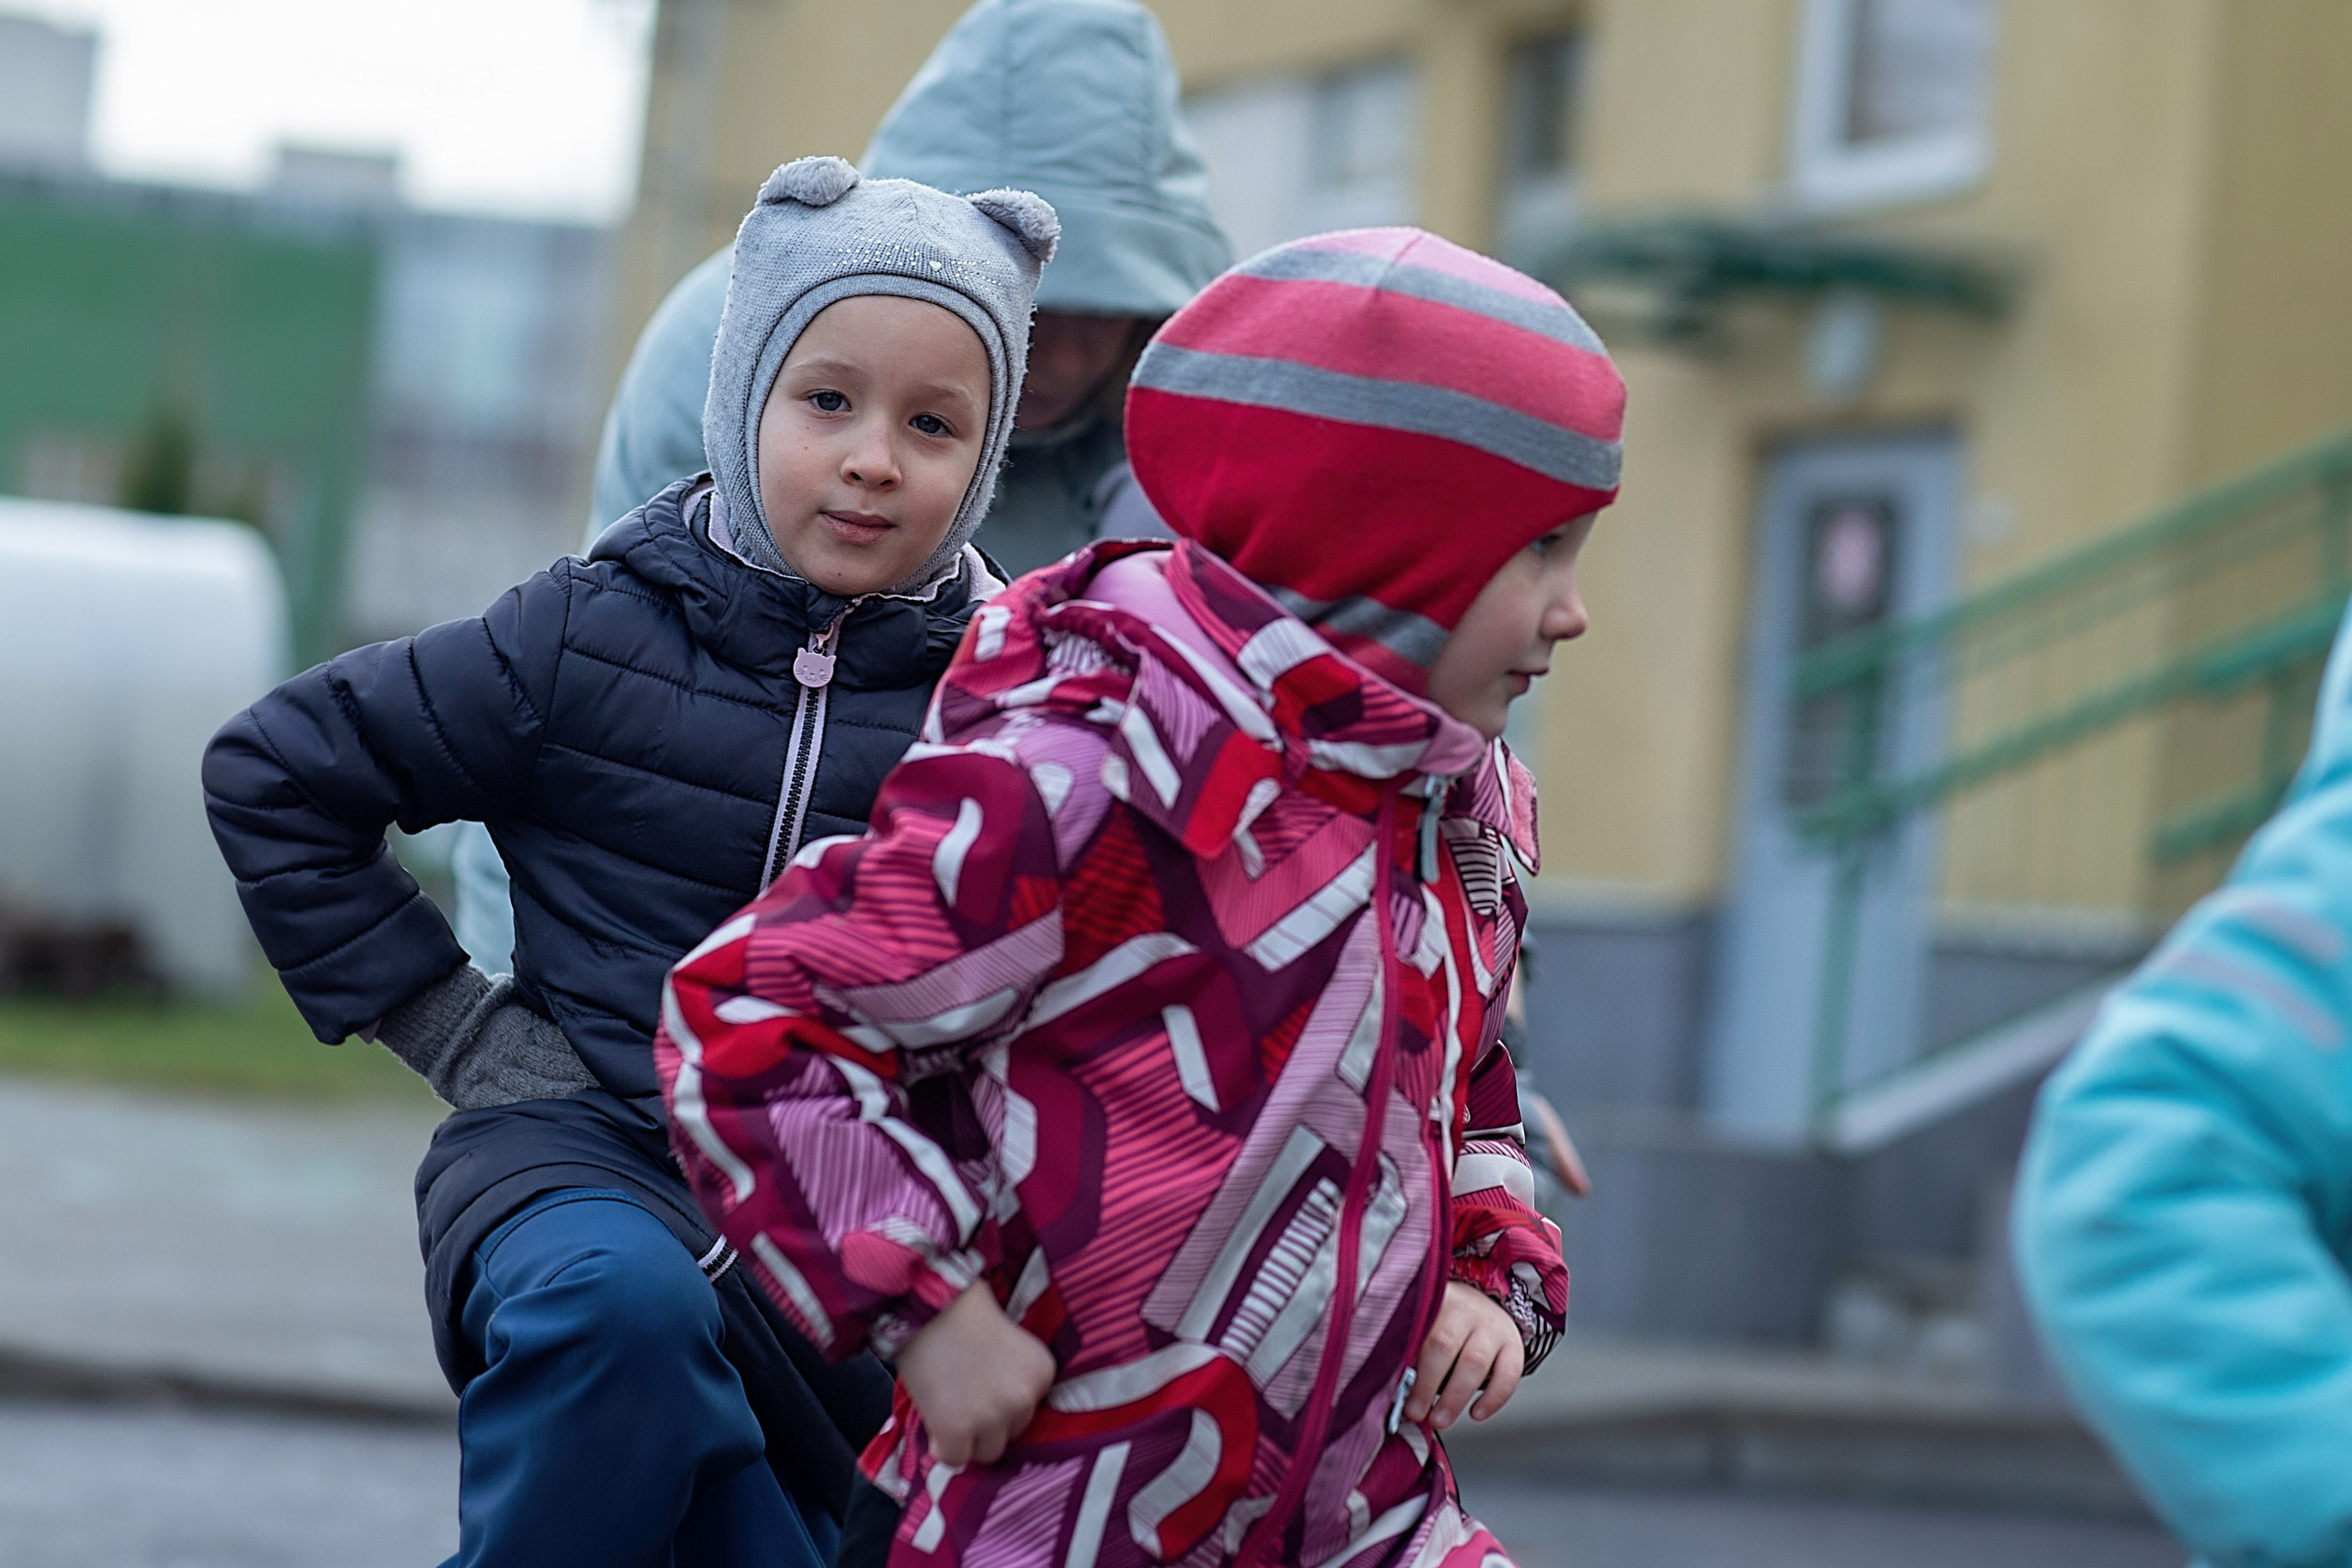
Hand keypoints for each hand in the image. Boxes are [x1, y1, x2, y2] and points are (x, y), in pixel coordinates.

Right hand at [896, 1282, 1055, 1466]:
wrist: (927, 1302)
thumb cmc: (963, 1310)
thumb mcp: (1007, 1340)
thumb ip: (1011, 1376)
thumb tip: (999, 1410)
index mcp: (1042, 1372)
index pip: (1030, 1408)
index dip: (1003, 1400)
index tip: (983, 1386)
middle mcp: (1024, 1397)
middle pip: (1012, 1432)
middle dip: (990, 1421)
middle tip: (963, 1397)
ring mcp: (992, 1417)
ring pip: (986, 1452)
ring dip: (968, 1437)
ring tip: (947, 1407)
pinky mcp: (957, 1430)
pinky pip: (954, 1459)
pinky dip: (942, 1444)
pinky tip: (934, 1420)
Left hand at [1405, 1281, 1524, 1430]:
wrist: (1484, 1305)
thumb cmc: (1444, 1325)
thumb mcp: (1425, 1327)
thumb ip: (1409, 1353)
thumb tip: (1389, 1391)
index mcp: (1434, 1302)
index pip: (1416, 1331)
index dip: (1404, 1364)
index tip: (1395, 1394)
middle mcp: (1464, 1309)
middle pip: (1443, 1345)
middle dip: (1427, 1385)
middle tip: (1416, 1414)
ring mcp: (1492, 1325)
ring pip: (1474, 1362)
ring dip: (1455, 1397)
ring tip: (1440, 1421)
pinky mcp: (1514, 1344)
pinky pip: (1508, 1375)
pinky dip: (1493, 1399)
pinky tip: (1476, 1414)